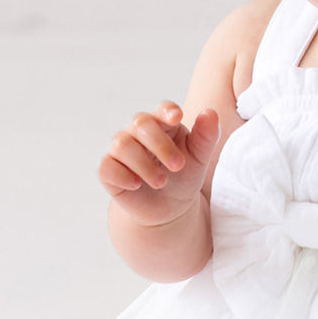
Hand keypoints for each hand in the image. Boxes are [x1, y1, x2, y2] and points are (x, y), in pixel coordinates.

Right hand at [99, 101, 219, 226]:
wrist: (170, 209)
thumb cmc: (184, 177)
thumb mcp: (199, 158)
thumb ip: (206, 136)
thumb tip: (210, 113)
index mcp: (162, 124)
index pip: (161, 109)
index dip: (167, 111)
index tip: (177, 118)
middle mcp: (138, 133)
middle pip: (140, 122)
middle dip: (160, 144)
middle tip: (178, 165)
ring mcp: (121, 151)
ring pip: (122, 144)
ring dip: (144, 164)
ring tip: (161, 182)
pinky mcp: (109, 171)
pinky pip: (107, 166)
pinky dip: (122, 175)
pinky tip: (136, 185)